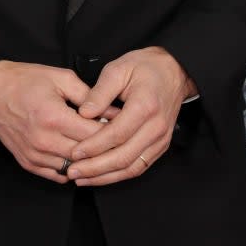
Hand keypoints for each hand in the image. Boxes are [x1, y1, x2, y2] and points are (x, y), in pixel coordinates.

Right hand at [0, 60, 120, 183]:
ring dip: (88, 160)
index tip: (123, 125)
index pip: (93, 135)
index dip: (112, 131)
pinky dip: (71, 168)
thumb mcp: (59, 77)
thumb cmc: (24, 80)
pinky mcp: (28, 163)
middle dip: (104, 148)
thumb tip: (112, 111)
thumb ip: (88, 95)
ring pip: (74, 169)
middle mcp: (43, 140)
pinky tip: (77, 155)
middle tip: (116, 138)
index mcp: (53, 116)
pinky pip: (58, 175)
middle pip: (86, 155)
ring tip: (98, 147)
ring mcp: (34, 155)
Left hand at [64, 46, 196, 186]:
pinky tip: (101, 175)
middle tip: (73, 171)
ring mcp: (160, 139)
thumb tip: (84, 113)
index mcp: (145, 106)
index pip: (116, 134)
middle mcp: (156, 127)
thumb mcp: (118, 68)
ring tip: (82, 178)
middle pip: (124, 156)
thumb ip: (100, 92)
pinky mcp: (160, 146)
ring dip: (105, 176)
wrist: (173, 71)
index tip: (74, 152)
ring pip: (132, 167)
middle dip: (96, 168)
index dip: (94, 146)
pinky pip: (139, 166)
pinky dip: (119, 174)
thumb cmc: (144, 67)